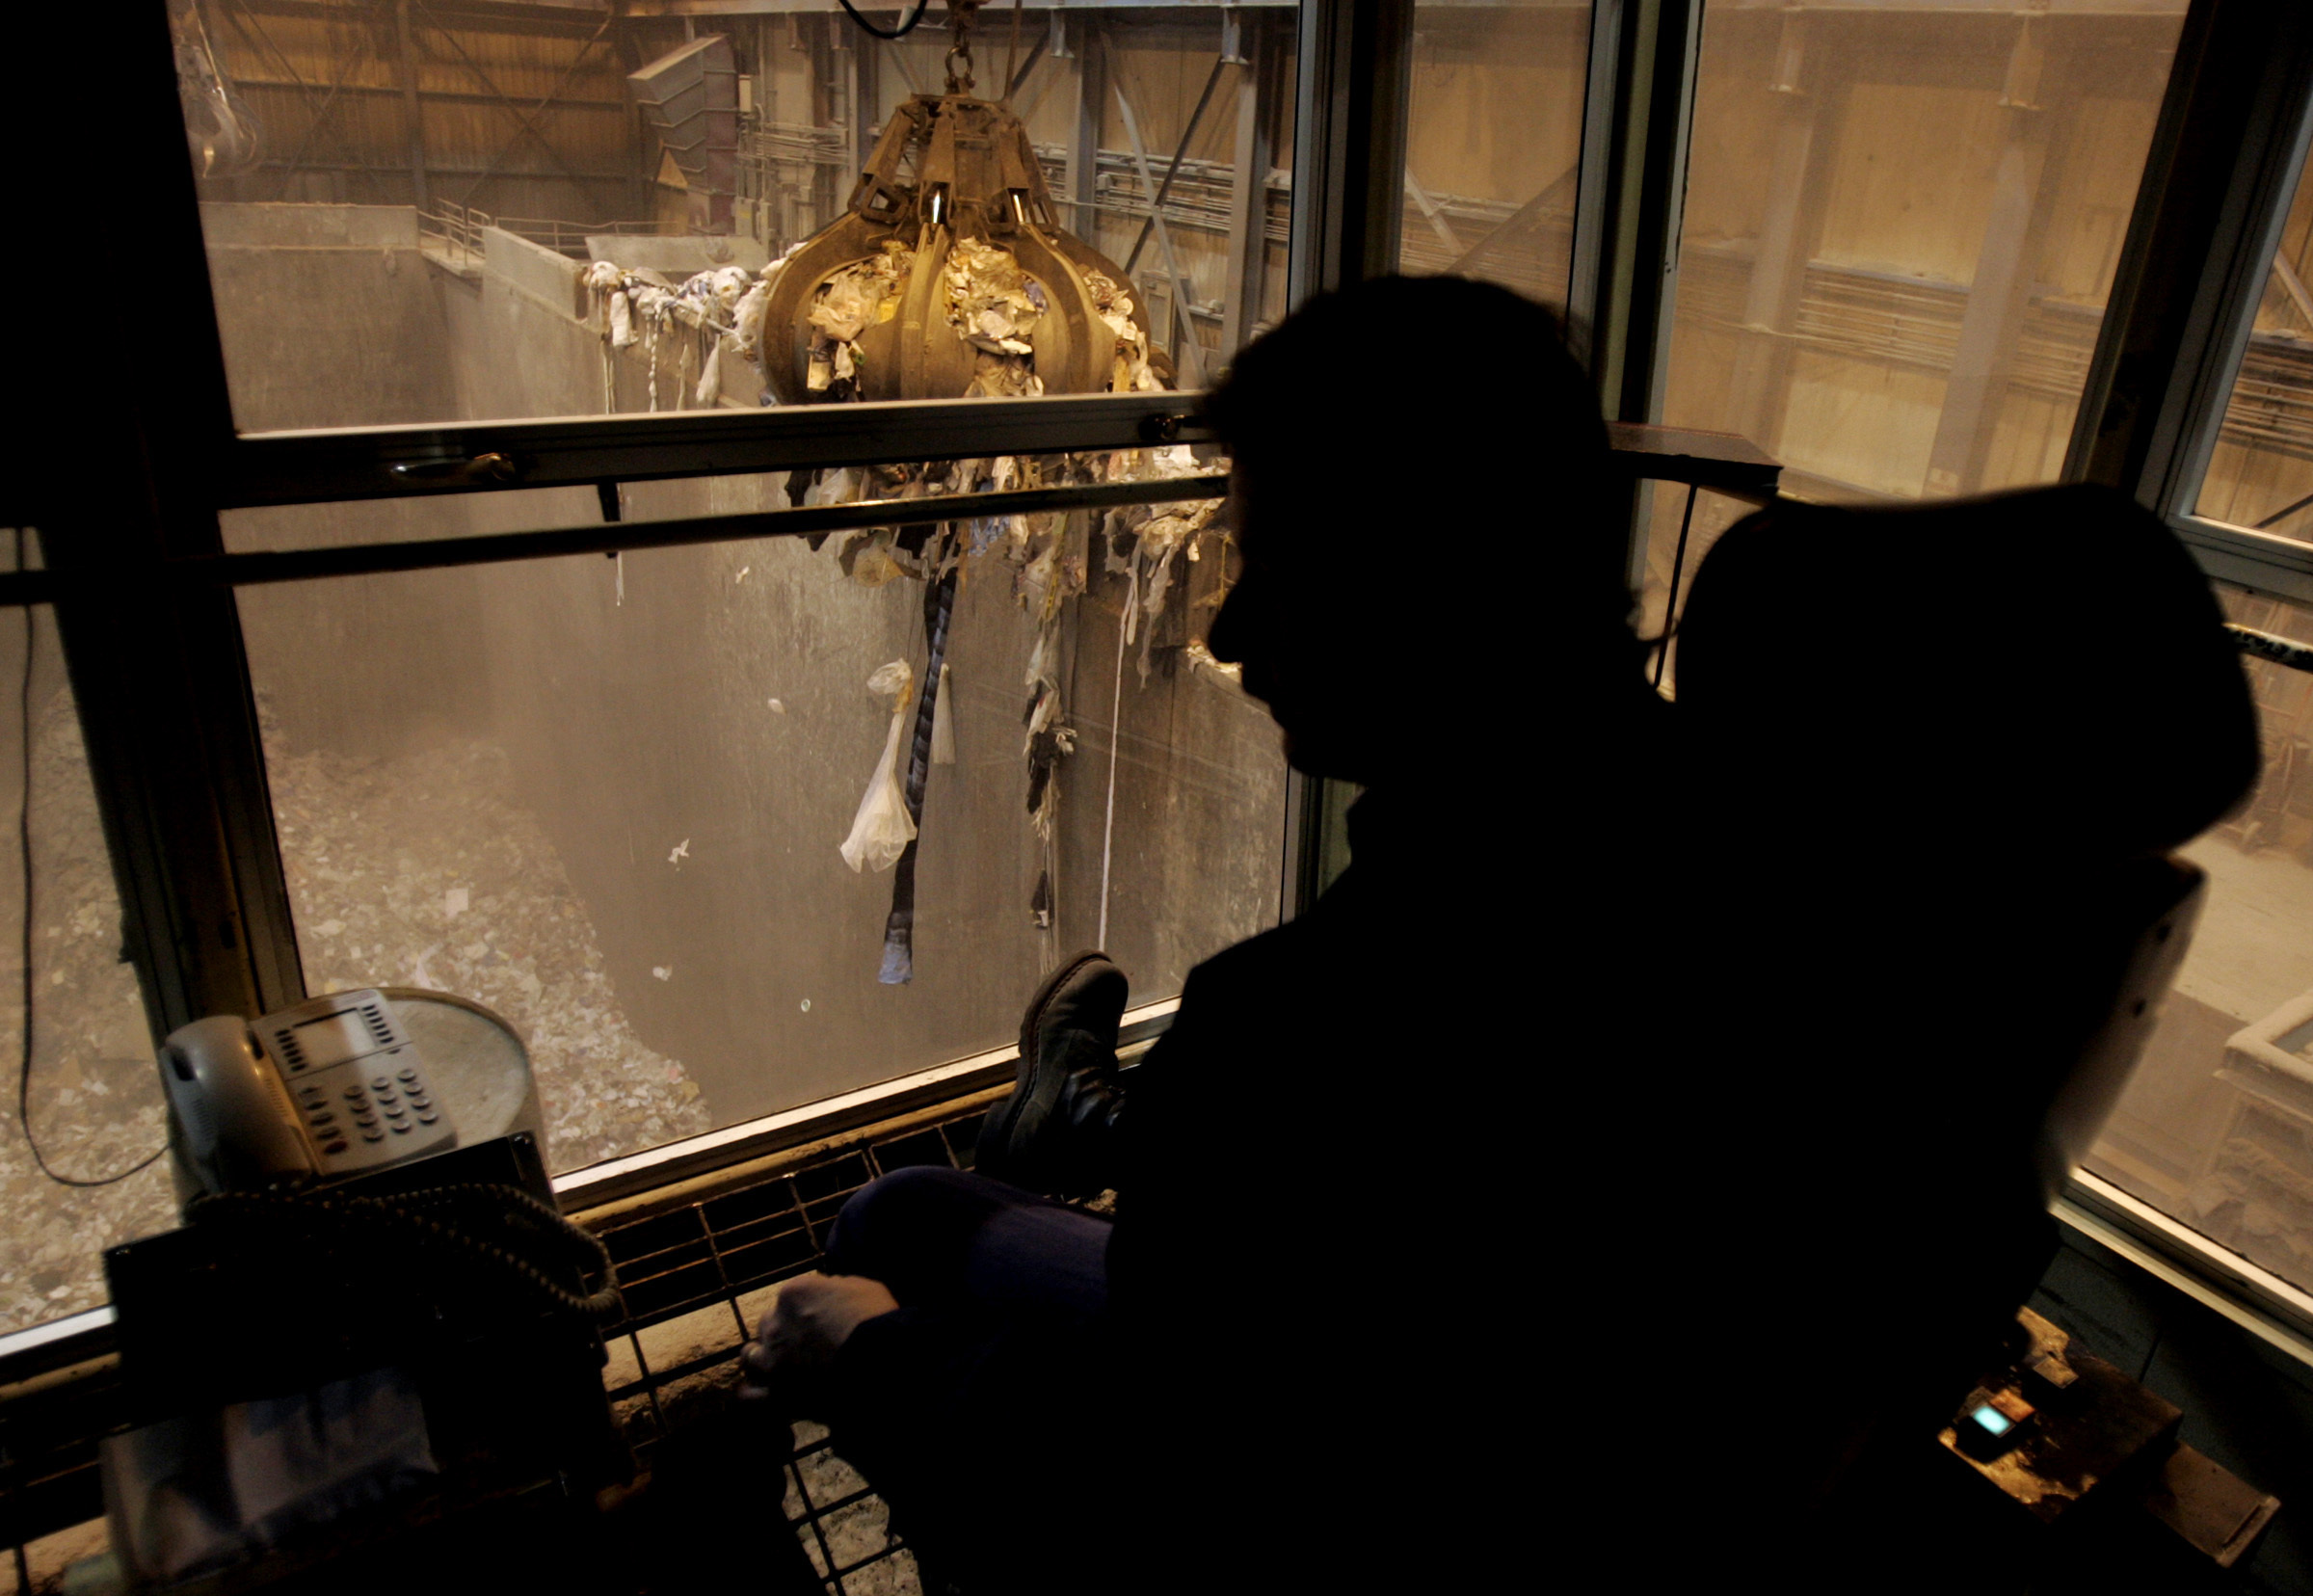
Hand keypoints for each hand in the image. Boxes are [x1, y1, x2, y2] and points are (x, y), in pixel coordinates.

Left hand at [740, 1272, 899, 1403]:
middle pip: (768, 1324)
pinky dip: (753, 1393)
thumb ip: (838, 1288)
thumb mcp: (862, 1288)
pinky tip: (763, 1392)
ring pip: (751, 1356)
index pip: (792, 1296)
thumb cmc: (875, 1321)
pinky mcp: (775, 1394)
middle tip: (803, 1342)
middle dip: (783, 1331)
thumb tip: (832, 1291)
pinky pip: (748, 1396)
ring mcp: (772, 1360)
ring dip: (763, 1358)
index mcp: (794, 1294)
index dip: (808, 1307)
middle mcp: (775, 1324)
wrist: (878, 1363)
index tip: (823, 1317)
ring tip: (779, 1366)